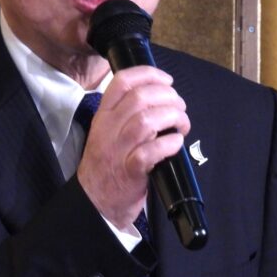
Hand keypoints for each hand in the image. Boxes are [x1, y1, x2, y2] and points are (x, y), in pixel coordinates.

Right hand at [77, 66, 189, 230]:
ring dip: (172, 118)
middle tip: (179, 108)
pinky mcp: (130, 172)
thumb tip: (160, 97)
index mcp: (104, 115)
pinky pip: (151, 151)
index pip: (122, 81)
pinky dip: (169, 144)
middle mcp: (109, 129)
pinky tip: (176, 143)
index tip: (168, 80)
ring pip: (146, 120)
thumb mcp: (107, 131)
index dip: (149, 74)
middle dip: (168, 97)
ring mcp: (118, 150)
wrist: (94, 201)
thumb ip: (126, 113)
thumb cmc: (107, 164)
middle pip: (140, 98)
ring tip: (182, 125)